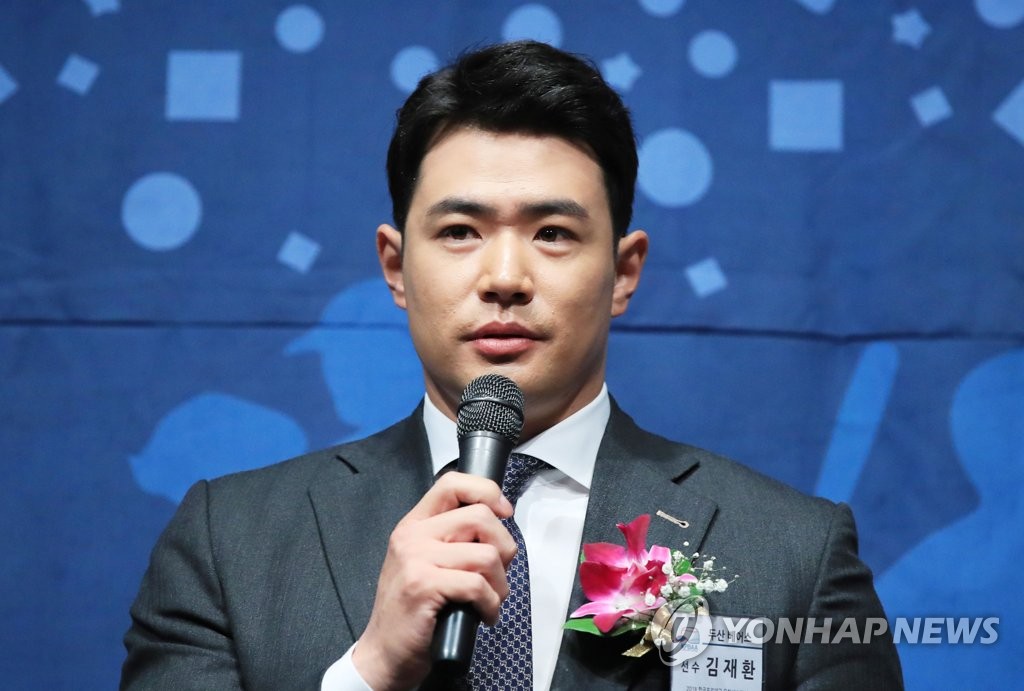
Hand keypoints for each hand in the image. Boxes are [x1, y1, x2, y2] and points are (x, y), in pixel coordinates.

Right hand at [352, 471, 516, 689]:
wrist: (385, 652)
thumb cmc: (413, 610)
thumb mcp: (426, 562)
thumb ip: (453, 538)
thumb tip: (498, 526)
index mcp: (415, 524)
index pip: (453, 483)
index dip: (487, 492)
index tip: (503, 513)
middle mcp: (413, 536)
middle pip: (480, 517)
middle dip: (504, 548)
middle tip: (497, 574)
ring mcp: (416, 560)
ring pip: (486, 555)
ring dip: (500, 583)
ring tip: (490, 599)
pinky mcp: (423, 586)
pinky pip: (478, 586)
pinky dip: (491, 604)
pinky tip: (483, 614)